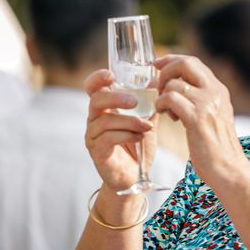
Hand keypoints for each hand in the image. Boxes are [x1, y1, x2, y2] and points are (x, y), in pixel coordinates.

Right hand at [84, 69, 157, 193]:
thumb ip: (150, 104)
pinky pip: (109, 138)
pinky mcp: (97, 152)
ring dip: (129, 121)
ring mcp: (93, 136)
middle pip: (96, 100)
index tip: (111, 75)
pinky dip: (127, 135)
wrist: (135, 175)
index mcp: (104, 108)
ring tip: (147, 126)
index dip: (97, 78)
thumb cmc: (138, 145)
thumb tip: (157, 81)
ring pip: (105, 121)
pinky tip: (141, 137)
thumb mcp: (146, 121)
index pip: (92, 87)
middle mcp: (94, 119)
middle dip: (116, 98)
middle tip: (134, 102)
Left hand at [155, 54, 248, 184]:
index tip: (158, 65)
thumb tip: (178, 89)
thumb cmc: (217, 148)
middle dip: (165, 70)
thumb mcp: (213, 117)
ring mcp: (207, 103)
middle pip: (185, 63)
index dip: (172, 60)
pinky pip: (170, 98)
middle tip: (156, 85)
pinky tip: (164, 114)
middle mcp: (215, 92)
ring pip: (174, 83)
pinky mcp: (197, 118)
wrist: (229, 169)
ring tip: (164, 110)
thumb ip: (201, 100)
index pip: (193, 62)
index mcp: (219, 90)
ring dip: (162, 94)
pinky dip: (161, 104)